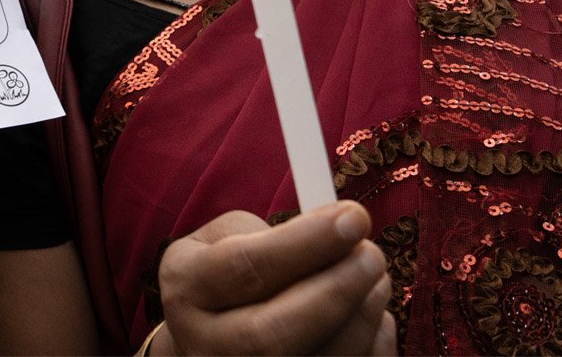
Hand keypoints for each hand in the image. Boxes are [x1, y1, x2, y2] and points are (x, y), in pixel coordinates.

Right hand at [154, 201, 394, 355]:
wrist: (206, 337)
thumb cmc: (223, 278)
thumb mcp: (221, 240)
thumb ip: (272, 236)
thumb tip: (339, 236)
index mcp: (186, 289)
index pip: (245, 268)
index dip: (305, 243)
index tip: (353, 217)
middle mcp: (206, 345)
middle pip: (273, 334)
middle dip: (335, 292)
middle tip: (371, 255)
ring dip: (360, 320)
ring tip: (376, 279)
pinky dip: (370, 349)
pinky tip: (373, 317)